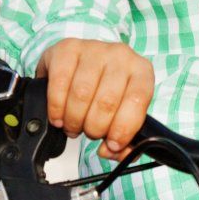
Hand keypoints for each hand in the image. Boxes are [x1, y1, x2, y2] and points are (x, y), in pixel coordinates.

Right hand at [40, 37, 155, 161]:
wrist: (83, 62)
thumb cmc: (105, 89)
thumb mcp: (121, 111)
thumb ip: (125, 138)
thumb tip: (113, 151)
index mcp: (141, 71)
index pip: (137, 100)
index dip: (123, 128)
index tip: (112, 144)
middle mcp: (120, 55)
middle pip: (106, 101)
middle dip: (95, 128)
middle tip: (89, 132)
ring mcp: (94, 48)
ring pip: (81, 94)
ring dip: (74, 120)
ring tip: (73, 125)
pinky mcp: (67, 48)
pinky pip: (59, 83)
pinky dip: (57, 108)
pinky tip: (59, 116)